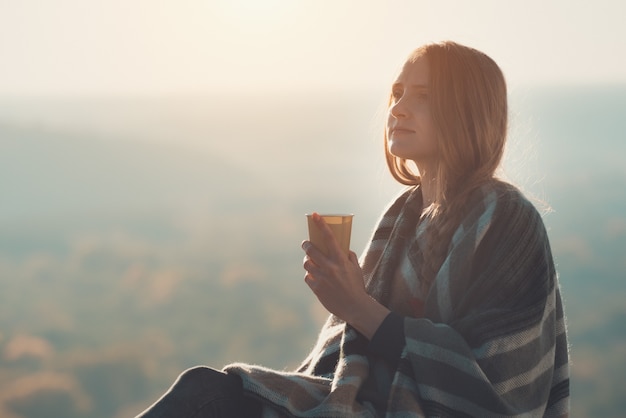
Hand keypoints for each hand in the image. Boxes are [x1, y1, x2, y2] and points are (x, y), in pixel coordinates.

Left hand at [302, 213, 388, 338]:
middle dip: (306, 245)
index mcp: (340, 259)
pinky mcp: (316, 288)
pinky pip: (307, 277)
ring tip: (311, 261)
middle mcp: (330, 267)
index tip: (315, 215)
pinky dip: (310, 275)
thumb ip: (349, 256)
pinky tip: (315, 277)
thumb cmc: (357, 286)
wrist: (355, 307)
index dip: (321, 224)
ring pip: (306, 263)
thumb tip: (343, 249)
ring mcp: (322, 277)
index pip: (329, 237)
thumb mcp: (356, 268)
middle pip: (310, 250)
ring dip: (307, 260)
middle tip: (306, 244)